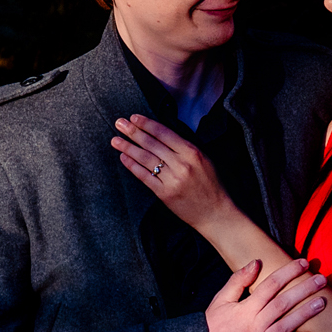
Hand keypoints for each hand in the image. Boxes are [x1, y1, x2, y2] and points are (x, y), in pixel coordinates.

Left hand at [112, 114, 227, 229]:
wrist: (216, 213)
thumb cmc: (212, 186)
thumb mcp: (205, 160)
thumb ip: (186, 148)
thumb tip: (163, 135)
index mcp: (193, 152)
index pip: (164, 133)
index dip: (147, 124)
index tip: (134, 118)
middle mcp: (182, 164)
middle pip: (152, 144)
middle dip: (133, 132)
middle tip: (119, 123)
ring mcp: (172, 179)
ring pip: (145, 159)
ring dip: (128, 148)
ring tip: (115, 140)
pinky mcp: (165, 194)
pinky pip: (145, 177)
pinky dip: (133, 166)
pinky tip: (124, 158)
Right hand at [205, 257, 325, 331]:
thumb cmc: (212, 329)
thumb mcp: (220, 301)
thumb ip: (237, 281)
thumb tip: (255, 262)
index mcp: (245, 309)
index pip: (270, 285)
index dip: (288, 272)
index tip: (303, 263)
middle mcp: (255, 325)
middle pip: (283, 303)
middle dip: (304, 289)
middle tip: (322, 279)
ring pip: (287, 326)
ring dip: (306, 314)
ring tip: (322, 302)